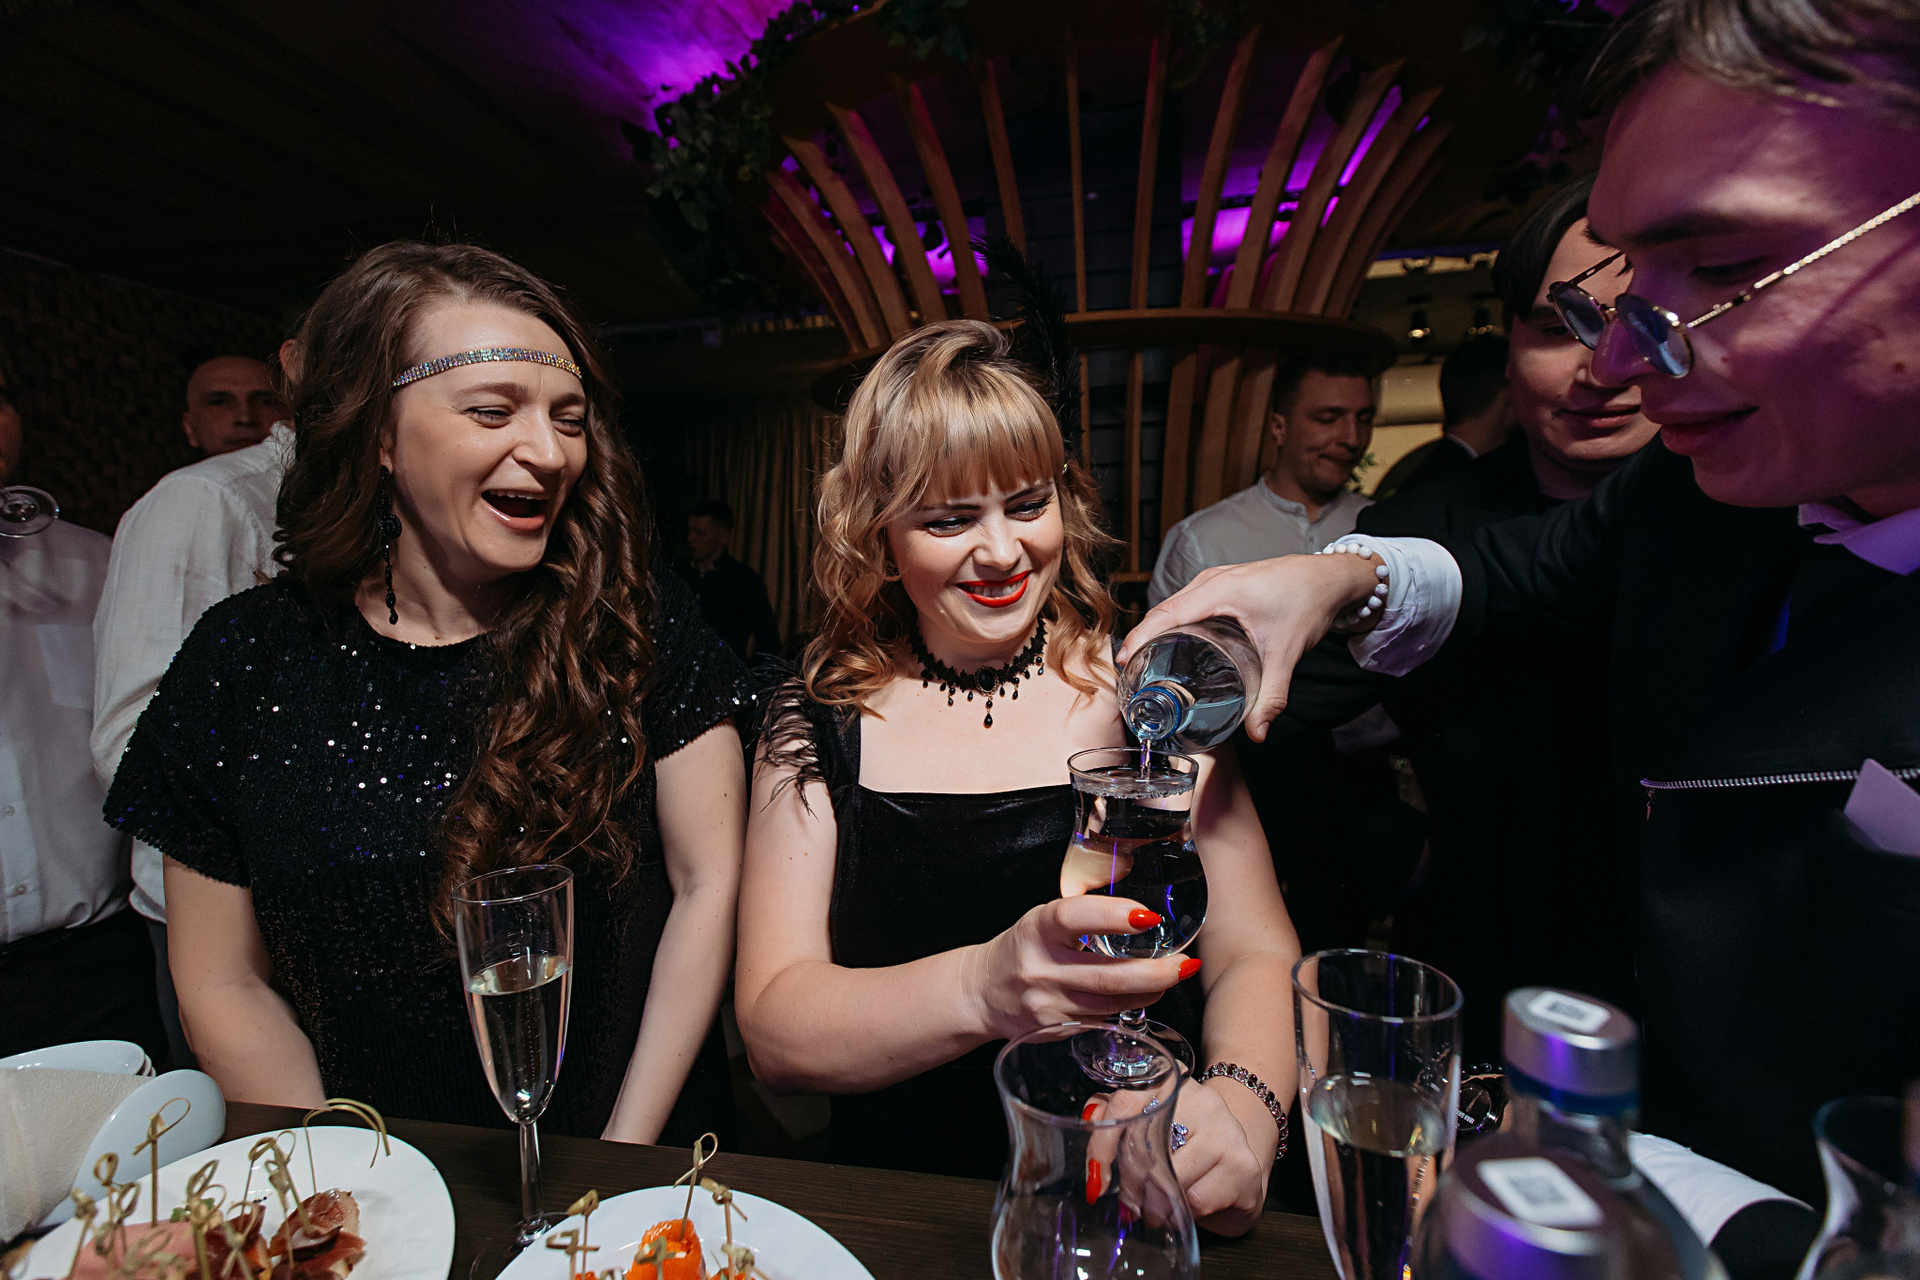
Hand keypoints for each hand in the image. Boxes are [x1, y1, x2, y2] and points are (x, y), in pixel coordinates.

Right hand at [966, 897, 1197, 1042]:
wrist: (983, 992)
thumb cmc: (1024, 948)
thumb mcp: (1044, 919)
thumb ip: (1086, 913)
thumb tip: (1143, 908)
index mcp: (1037, 930)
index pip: (1074, 918)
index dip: (1113, 916)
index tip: (1149, 917)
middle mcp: (1040, 968)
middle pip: (1106, 976)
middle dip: (1155, 972)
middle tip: (1185, 962)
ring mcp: (1047, 1005)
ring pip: (1111, 1003)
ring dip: (1151, 991)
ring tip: (1175, 975)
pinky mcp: (1056, 1030)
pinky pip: (1104, 1019)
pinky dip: (1130, 1005)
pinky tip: (1145, 994)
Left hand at [1081, 1075, 1269, 1236]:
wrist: (1242, 1156)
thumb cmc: (1187, 1140)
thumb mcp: (1152, 1120)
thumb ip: (1116, 1112)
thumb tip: (1090, 1121)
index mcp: (1171, 1079)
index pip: (1126, 1102)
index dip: (1102, 1143)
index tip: (1095, 1176)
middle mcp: (1202, 1099)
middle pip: (1146, 1145)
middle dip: (1129, 1182)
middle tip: (1126, 1202)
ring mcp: (1226, 1131)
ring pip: (1171, 1178)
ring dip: (1156, 1203)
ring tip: (1158, 1206)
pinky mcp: (1242, 1166)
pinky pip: (1197, 1200)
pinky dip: (1185, 1210)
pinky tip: (1189, 1204)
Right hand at [1115, 553, 1381, 740]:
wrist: (1331, 576)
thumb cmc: (1308, 601)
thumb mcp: (1287, 652)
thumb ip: (1273, 695)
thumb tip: (1257, 732)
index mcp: (1219, 590)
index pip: (1166, 614)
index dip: (1139, 637)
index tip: (1122, 662)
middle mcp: (1212, 580)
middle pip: (1163, 610)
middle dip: (1142, 638)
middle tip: (1131, 673)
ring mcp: (1216, 578)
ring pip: (1174, 604)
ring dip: (1156, 629)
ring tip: (1146, 661)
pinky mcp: (1223, 583)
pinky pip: (1187, 601)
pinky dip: (1173, 620)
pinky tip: (1174, 642)